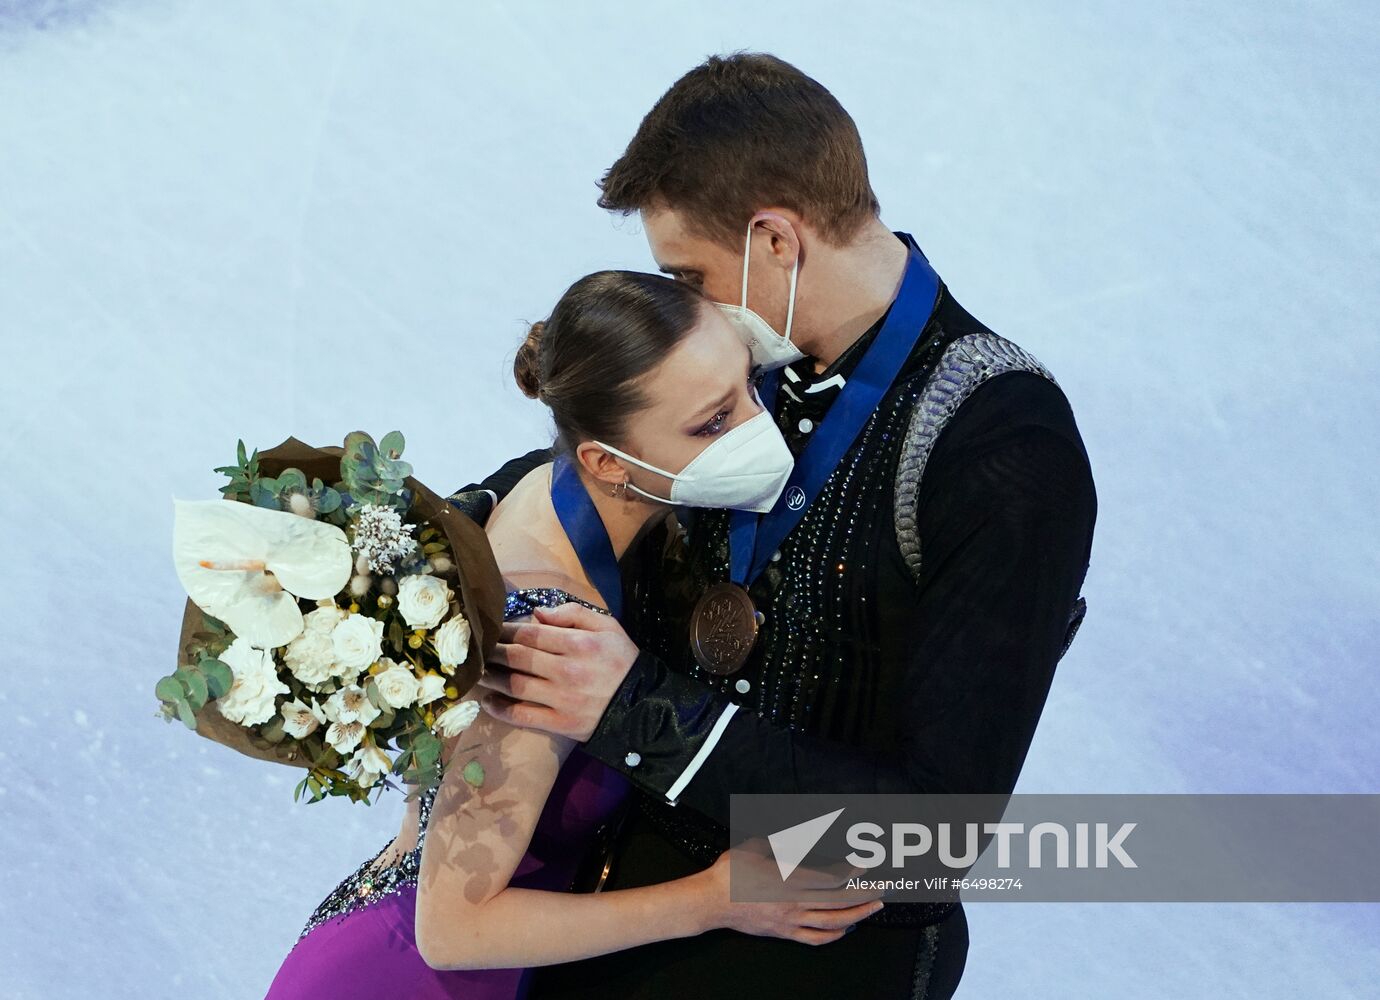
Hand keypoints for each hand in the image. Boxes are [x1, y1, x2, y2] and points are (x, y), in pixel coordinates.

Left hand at [476, 602, 638, 740]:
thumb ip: (573, 613)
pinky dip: (501, 710)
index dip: (506, 630)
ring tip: (477, 672)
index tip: (493, 629)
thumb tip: (536, 613)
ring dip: (491, 678)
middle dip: (492, 651)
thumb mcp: (608, 626)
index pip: (530, 633)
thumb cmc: (622, 661)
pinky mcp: (560, 724)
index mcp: (578, 643)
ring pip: (514, 685)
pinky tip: (488, 702)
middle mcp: (566, 670)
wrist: (643, 706)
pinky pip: (523, 716)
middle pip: (517, 657)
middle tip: (477, 649)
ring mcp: (561, 699)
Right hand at [699, 841, 884, 944]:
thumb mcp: (756, 846)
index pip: (833, 878)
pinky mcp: (785, 932)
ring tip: (875, 908)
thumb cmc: (730, 872)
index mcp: (790, 879)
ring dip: (858, 915)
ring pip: (834, 922)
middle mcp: (795, 902)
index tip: (866, 864)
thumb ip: (781, 842)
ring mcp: (791, 920)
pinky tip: (845, 929)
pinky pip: (816, 938)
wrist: (711, 901)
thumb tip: (797, 836)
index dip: (853, 872)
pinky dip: (835, 935)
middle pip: (841, 901)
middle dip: (867, 894)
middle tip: (886, 888)